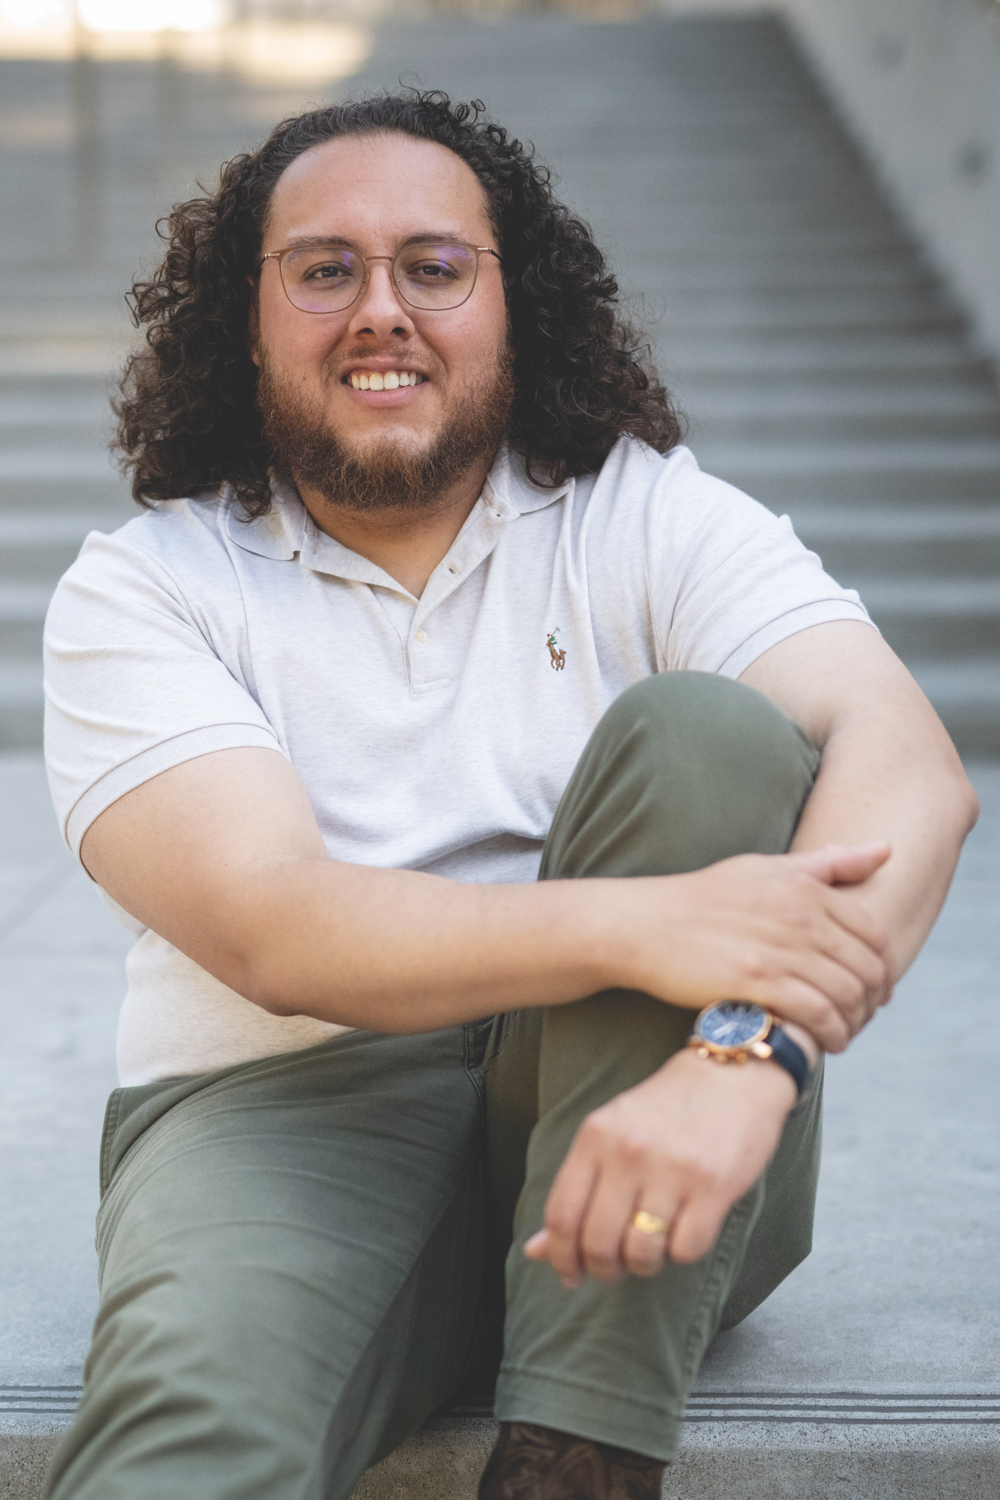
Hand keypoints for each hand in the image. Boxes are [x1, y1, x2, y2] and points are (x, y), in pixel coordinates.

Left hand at [525, 1047, 797, 1286]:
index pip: (562, 1215)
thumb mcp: (611, 1133)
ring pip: (641, 1253)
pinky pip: (686, 1250)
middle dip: (604, 1270)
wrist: (732, 1076)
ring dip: (644, 1265)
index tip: (569, 1276)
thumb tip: (535, 1250)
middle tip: (615, 1269)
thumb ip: (577, 1189)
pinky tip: (684, 1231)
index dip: (560, 1258)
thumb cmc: (667, 1108)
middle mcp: (628, 1153)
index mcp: (596, 1137)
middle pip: (598, 1242)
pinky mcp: (713, 1187)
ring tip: (652, 1248)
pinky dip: (682, 1253)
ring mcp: (671, 1170)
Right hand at [611, 842, 891, 1052]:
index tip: (875, 986)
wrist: (644, 925)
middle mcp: (798, 915)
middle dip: (872, 1000)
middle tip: (862, 1016)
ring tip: (843, 1034)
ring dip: (854, 1022)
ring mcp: (778, 948)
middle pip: (866, 968)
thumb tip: (886, 848)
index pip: (874, 933)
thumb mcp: (765, 868)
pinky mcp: (756, 981)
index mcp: (805, 887)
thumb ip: (828, 863)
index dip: (883, 966)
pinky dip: (831, 1034)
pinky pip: (816, 1014)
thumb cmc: (705, 897)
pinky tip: (826, 1043)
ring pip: (846, 995)